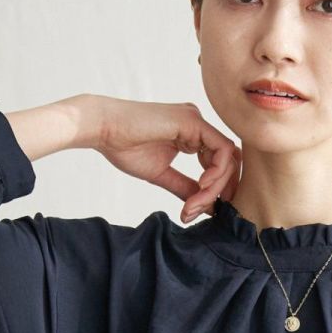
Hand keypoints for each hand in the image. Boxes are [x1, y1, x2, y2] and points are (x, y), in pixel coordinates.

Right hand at [89, 97, 241, 223]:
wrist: (103, 130)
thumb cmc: (124, 148)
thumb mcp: (162, 175)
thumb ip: (186, 188)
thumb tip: (209, 207)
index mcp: (191, 135)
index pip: (220, 161)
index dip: (219, 188)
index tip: (206, 209)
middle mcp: (198, 126)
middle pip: (228, 160)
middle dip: (221, 190)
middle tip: (203, 211)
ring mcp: (197, 121)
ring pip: (227, 157)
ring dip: (216, 186)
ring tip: (195, 203)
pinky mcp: (193, 122)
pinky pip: (221, 149)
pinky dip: (217, 172)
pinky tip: (203, 186)